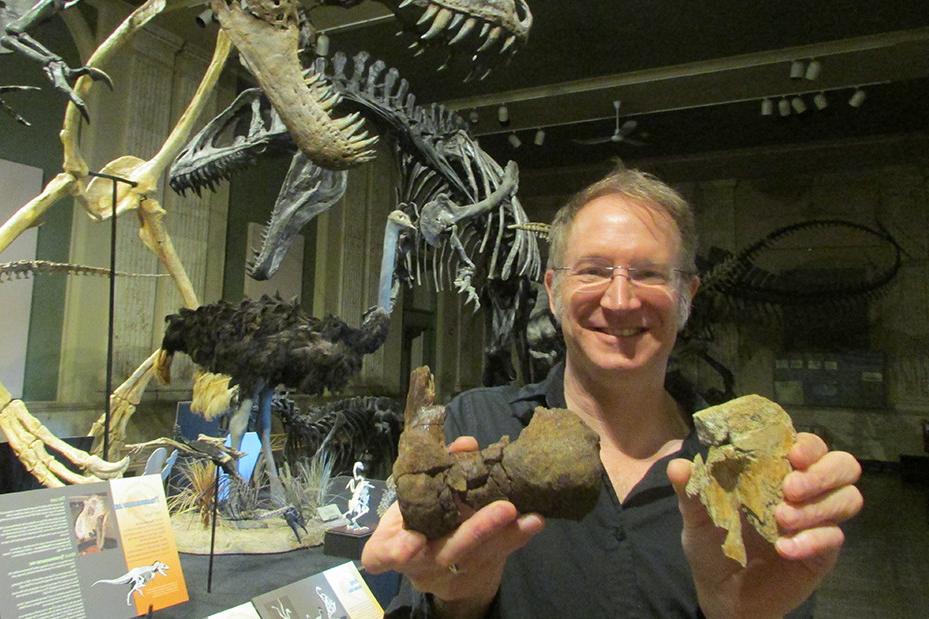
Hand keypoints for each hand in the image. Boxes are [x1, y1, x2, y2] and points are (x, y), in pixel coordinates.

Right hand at [362, 437, 544, 618]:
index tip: (411, 543)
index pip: (385, 554)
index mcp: (392, 546)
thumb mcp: (407, 498)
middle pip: (447, 552)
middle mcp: (422, 563)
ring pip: (479, 556)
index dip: (396, 551)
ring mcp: (452, 571)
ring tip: (527, 516)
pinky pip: (499, 555)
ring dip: (505, 534)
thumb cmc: (411, 521)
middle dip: (475, 532)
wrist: (431, 564)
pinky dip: (516, 537)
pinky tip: (533, 521)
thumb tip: (466, 444)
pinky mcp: (477, 570)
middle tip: (503, 509)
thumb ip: (430, 471)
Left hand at [667, 432, 862, 618]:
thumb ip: (691, 492)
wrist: (722, 594)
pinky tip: (785, 548)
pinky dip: (812, 540)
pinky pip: (834, 538)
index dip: (808, 444)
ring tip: (781, 519)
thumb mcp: (697, 518)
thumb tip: (677, 467)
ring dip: (819, 506)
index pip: (808, 445)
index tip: (791, 453)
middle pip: (843, 465)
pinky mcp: (823, 551)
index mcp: (775, 471)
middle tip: (789, 488)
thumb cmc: (713, 545)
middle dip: (822, 473)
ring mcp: (817, 520)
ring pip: (849, 498)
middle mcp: (804, 490)